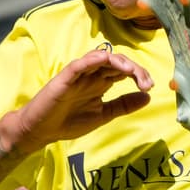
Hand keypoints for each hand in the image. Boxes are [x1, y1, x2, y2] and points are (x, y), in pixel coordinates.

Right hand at [0, 49, 153, 152]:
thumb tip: (148, 97)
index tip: (149, 87)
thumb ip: (124, 105)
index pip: (124, 71)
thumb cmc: (69, 121)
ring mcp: (79, 74)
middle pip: (117, 62)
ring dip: (120, 62)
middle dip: (135, 70)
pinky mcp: (65, 77)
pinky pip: (80, 64)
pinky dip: (93, 59)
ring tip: (132, 72)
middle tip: (146, 83)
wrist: (41, 131)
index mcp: (101, 82)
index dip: (139, 75)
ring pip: (102, 58)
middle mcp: (92, 75)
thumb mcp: (103, 114)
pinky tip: (106, 59)